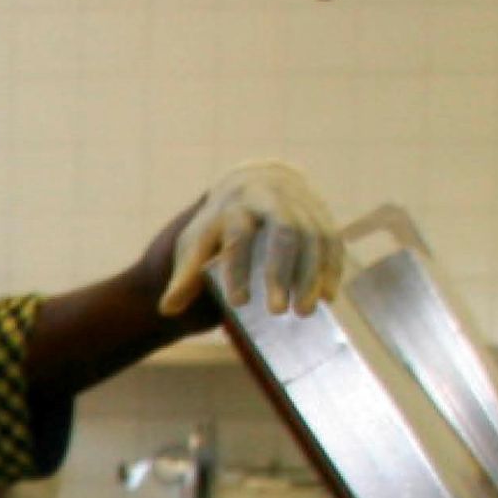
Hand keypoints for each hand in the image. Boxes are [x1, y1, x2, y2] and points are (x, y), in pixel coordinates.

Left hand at [159, 160, 345, 317]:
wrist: (250, 185)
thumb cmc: (218, 225)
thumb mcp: (195, 243)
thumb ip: (185, 276)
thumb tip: (166, 309)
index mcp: (235, 204)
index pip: (238, 235)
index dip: (238, 269)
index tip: (238, 303)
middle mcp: (271, 198)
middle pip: (284, 231)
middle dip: (282, 272)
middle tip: (277, 312)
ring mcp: (300, 202)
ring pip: (314, 236)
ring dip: (311, 275)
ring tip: (304, 312)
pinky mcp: (321, 213)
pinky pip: (332, 239)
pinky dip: (331, 268)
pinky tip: (328, 297)